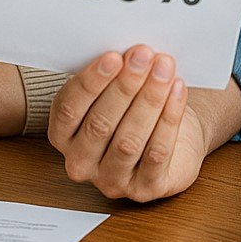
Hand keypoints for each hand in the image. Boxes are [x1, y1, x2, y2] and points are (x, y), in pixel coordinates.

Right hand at [48, 45, 206, 201]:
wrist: (169, 140)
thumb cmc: (132, 110)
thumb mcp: (113, 91)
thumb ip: (111, 75)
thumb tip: (126, 52)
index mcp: (63, 135)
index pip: (69, 109)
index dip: (92, 82)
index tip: (114, 56)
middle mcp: (81, 162)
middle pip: (100, 124)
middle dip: (125, 86)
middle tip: (143, 56)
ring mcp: (112, 180)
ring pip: (128, 139)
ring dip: (149, 99)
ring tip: (164, 69)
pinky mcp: (145, 189)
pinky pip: (157, 152)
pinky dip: (169, 118)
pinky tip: (177, 92)